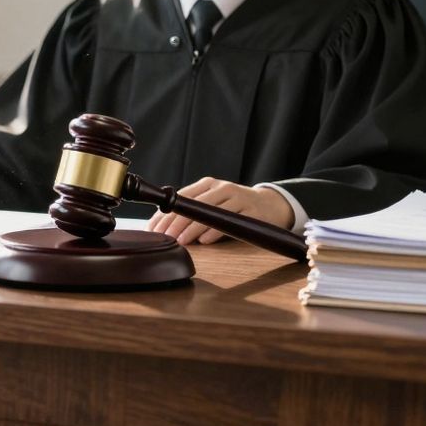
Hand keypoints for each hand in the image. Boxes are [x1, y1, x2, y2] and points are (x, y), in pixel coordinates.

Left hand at [147, 177, 292, 245]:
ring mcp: (237, 198)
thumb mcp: (213, 203)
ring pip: (209, 212)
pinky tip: (204, 240)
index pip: (180, 198)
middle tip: (164, 237)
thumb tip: (165, 229)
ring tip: (180, 240)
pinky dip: (215, 231)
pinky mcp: (250, 211)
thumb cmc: (236, 207)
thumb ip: (193, 212)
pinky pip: (230, 221)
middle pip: (192, 205)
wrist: (271, 204)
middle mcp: (220, 188)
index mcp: (207, 185)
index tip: (153, 230)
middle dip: (174, 222)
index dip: (165, 214)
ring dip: (192, 228)